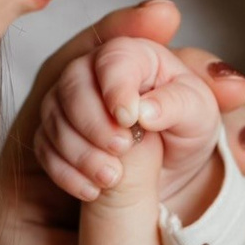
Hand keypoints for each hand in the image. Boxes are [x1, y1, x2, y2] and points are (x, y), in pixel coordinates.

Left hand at [0, 1, 223, 244]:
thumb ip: (123, 196)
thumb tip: (134, 99)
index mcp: (19, 208)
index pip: (56, 95)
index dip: (108, 47)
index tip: (164, 20)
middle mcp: (56, 206)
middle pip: (107, 101)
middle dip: (164, 76)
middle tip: (224, 79)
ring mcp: (106, 225)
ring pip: (152, 134)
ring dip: (198, 114)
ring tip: (243, 113)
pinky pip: (184, 177)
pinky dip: (217, 157)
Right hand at [34, 26, 239, 205]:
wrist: (172, 158)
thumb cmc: (186, 123)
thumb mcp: (200, 113)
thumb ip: (178, 104)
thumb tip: (146, 111)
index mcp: (134, 54)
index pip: (114, 57)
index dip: (116, 87)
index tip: (128, 118)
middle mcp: (94, 71)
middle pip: (73, 84)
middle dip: (94, 121)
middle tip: (121, 148)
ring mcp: (68, 101)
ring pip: (55, 117)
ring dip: (80, 151)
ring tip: (112, 178)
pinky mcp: (54, 133)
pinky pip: (44, 148)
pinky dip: (65, 172)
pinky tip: (92, 190)